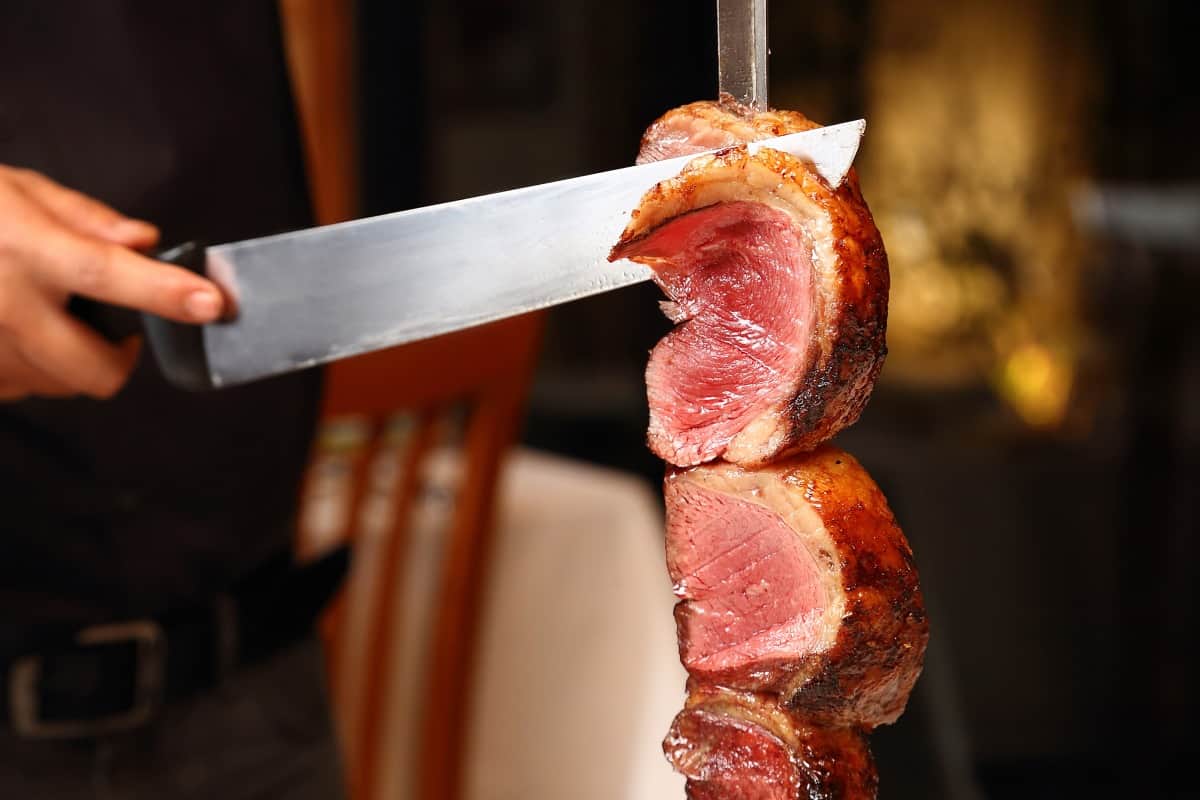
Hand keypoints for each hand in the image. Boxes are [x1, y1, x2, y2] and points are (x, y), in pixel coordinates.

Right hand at [0, 165, 224, 399]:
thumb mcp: (15, 189)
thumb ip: (85, 219)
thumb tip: (143, 241)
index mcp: (24, 251)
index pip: (107, 275)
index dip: (163, 293)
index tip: (209, 303)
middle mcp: (3, 308)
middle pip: (96, 371)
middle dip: (120, 357)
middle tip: (118, 328)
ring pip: (63, 386)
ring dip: (73, 360)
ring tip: (45, 316)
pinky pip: (24, 388)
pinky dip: (34, 366)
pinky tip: (12, 330)